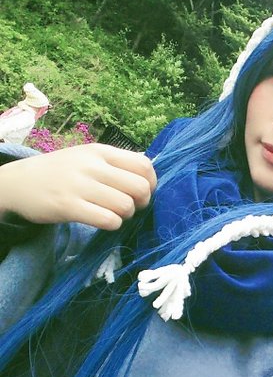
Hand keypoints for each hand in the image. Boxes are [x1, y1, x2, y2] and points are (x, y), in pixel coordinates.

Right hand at [0, 144, 156, 229]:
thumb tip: (148, 171)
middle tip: (130, 207)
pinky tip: (103, 221)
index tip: (141, 192)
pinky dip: (112, 225)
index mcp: (101, 151)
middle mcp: (92, 166)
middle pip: (140, 187)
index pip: (144, 164)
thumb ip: (116, 163)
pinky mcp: (69, 207)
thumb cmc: (60, 172)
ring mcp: (80, 186)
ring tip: (113, 214)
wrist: (18, 182)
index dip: (151, 183)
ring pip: (126, 205)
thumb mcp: (87, 157)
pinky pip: (108, 220)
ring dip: (125, 215)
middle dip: (142, 202)